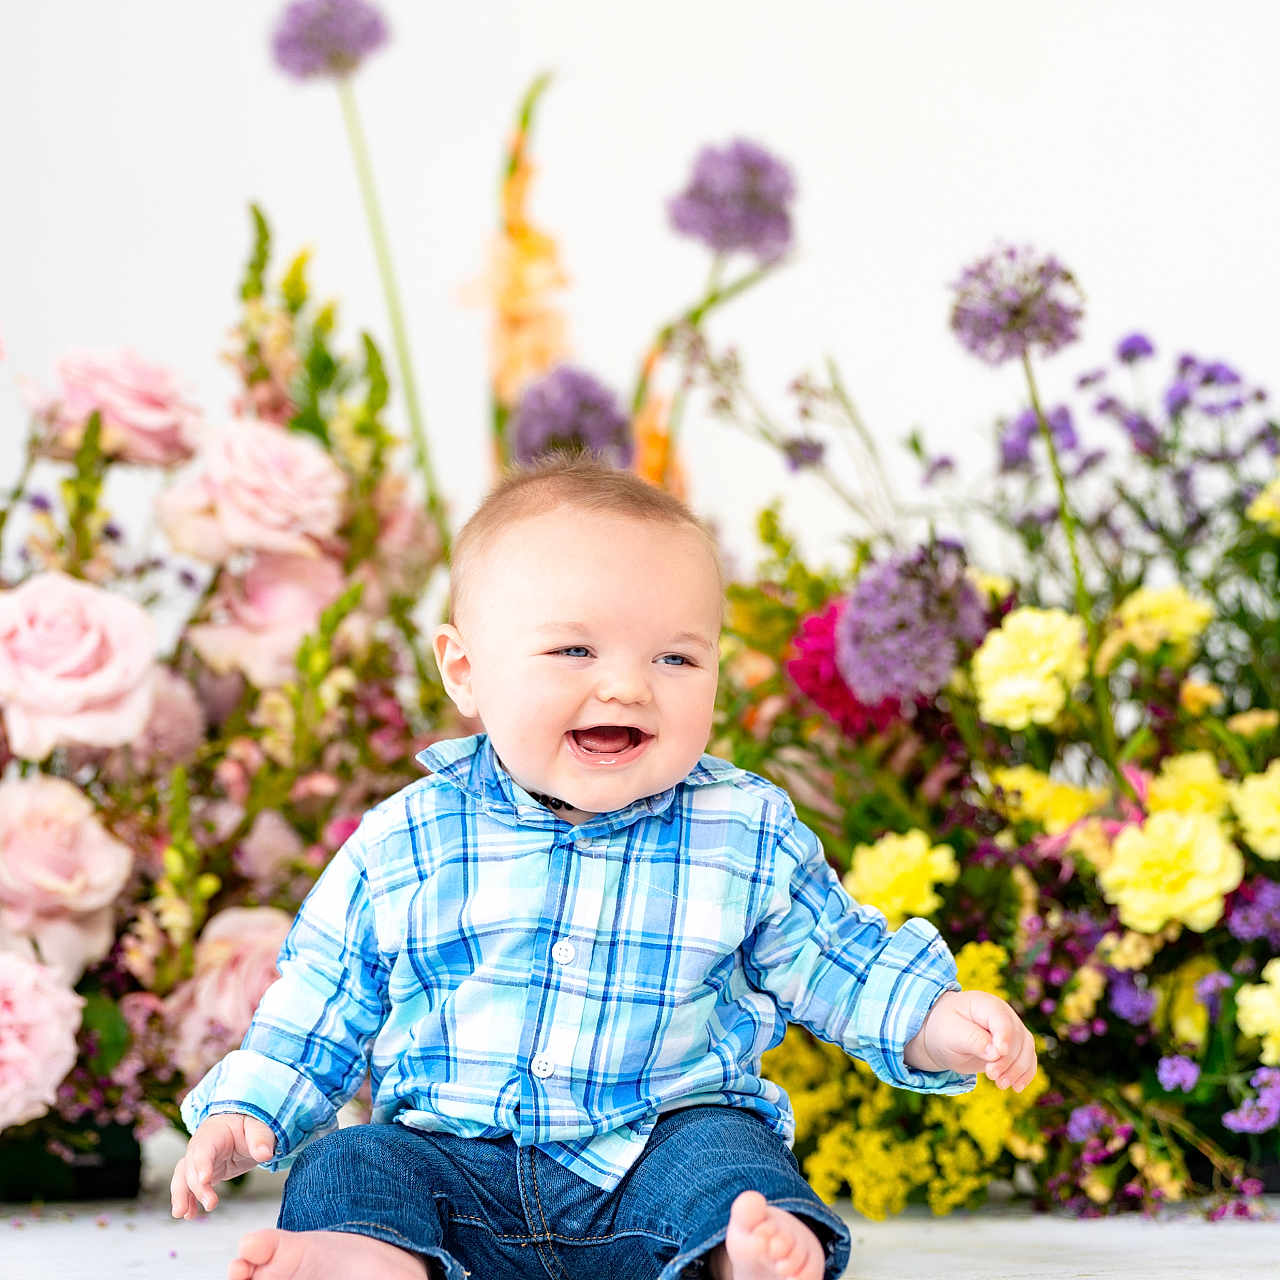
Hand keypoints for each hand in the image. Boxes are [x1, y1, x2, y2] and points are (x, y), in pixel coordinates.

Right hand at [170, 1113, 275, 1218]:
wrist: (241, 1124)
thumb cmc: (248, 1123)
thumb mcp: (258, 1126)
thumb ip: (260, 1138)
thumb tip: (265, 1154)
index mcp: (213, 1132)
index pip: (204, 1148)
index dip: (203, 1163)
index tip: (206, 1179)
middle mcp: (200, 1146)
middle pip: (191, 1166)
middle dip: (197, 1187)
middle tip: (211, 1204)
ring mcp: (199, 1161)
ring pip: (183, 1177)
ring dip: (182, 1196)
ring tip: (185, 1214)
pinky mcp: (202, 1173)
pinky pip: (189, 1187)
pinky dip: (188, 1200)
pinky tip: (190, 1214)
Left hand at [904, 989, 1036, 1090]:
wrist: (943, 1036)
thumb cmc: (944, 1030)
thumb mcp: (950, 1034)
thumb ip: (972, 1040)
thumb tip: (996, 1053)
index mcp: (984, 1004)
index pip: (1001, 1019)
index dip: (1004, 1036)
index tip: (998, 1054)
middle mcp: (1003, 1014)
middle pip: (1017, 1037)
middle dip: (1007, 1060)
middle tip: (991, 1076)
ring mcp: (1011, 1030)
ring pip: (1026, 1050)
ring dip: (1017, 1070)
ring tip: (1001, 1085)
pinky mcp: (1015, 1046)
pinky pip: (1028, 1059)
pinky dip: (1025, 1074)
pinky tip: (1017, 1087)